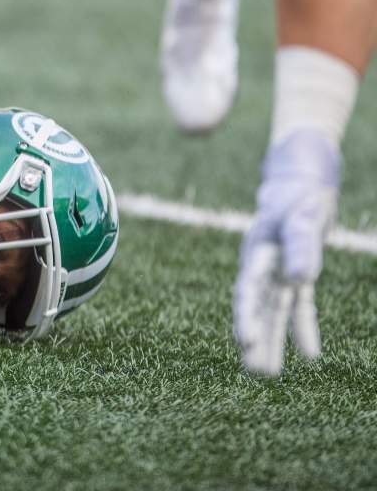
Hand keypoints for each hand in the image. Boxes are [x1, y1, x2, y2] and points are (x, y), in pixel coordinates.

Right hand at [233, 130, 340, 375]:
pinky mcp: (294, 273)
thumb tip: (300, 281)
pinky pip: (297, 306)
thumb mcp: (303, 217)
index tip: (245, 340)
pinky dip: (302, 328)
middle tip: (253, 369)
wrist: (300, 180)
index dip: (247, 314)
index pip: (249, 288)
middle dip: (255, 337)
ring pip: (272, 310)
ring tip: (264, 373)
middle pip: (256, 305)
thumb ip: (300, 247)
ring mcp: (277, 270)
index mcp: (257, 250)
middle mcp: (263, 264)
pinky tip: (309, 355)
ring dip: (270, 339)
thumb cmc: (300, 195)